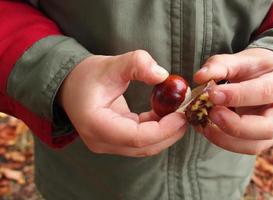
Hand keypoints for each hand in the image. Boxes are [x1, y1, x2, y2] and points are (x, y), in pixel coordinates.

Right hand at [58, 50, 186, 156]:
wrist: (71, 85)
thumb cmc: (86, 75)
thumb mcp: (110, 64)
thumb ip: (136, 64)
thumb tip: (163, 75)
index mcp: (96, 125)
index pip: (136, 137)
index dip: (164, 129)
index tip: (182, 114)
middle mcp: (102, 141)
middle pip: (144, 147)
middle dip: (170, 132)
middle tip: (187, 112)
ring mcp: (108, 143)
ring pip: (145, 147)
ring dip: (165, 132)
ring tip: (179, 112)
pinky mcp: (115, 140)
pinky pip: (141, 140)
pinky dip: (157, 129)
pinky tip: (165, 113)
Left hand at [193, 48, 272, 153]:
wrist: (271, 79)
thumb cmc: (257, 69)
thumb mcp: (242, 60)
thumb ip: (221, 65)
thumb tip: (199, 77)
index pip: (265, 92)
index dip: (238, 95)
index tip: (212, 94)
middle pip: (266, 127)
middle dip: (234, 125)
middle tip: (210, 113)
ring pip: (255, 145)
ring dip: (225, 139)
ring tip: (204, 125)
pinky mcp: (265, 140)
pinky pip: (245, 148)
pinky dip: (224, 142)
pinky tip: (207, 129)